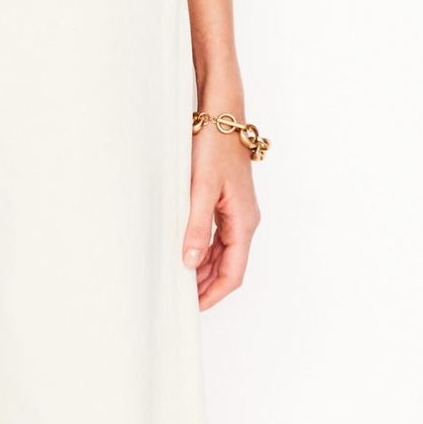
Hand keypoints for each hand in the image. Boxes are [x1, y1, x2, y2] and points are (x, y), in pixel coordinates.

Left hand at [181, 123, 258, 308]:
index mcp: (243, 222)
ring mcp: (237, 212)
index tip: (193, 307)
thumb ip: (195, 227)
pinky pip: (216, 236)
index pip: (233, 273)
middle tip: (179, 297)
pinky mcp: (227, 203)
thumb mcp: (201, 189)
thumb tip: (189, 261)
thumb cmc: (214, 147)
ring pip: (222, 253)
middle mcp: (245, 221)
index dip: (214, 294)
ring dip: (202, 268)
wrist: (222, 116)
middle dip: (206, 285)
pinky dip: (201, 249)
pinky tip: (183, 251)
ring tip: (177, 279)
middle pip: (228, 266)